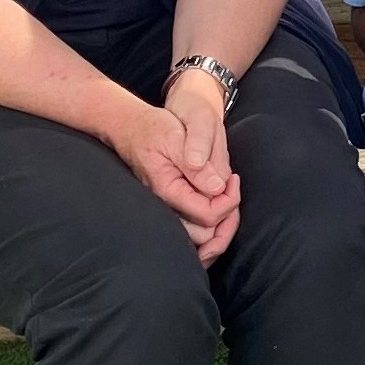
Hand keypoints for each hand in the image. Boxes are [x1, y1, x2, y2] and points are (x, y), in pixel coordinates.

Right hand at [110, 81, 242, 264]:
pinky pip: (193, 228)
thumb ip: (197, 165)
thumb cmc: (153, 128)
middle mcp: (165, 207)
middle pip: (206, 235)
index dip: (229, 201)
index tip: (233, 179)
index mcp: (167, 191)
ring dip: (221, 221)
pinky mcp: (170, 207)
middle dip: (228, 217)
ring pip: (200, 237)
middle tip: (233, 188)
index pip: (208, 215)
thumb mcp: (176, 138)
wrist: (130, 127)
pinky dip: (211, 220)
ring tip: (228, 193)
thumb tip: (218, 188)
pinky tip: (218, 199)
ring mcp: (166, 209)